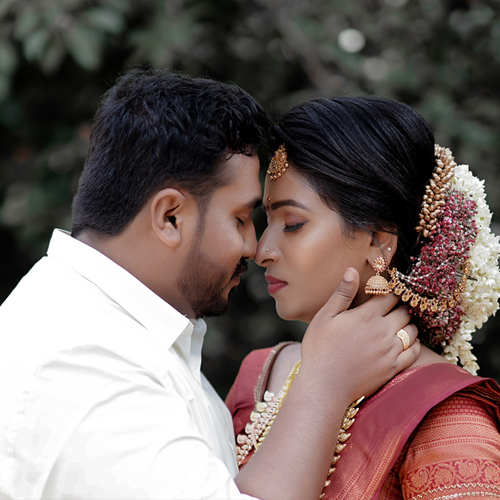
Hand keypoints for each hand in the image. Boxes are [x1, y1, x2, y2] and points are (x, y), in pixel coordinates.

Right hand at [300, 267, 419, 404]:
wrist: (324, 386)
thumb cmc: (320, 349)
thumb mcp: (325, 317)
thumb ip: (342, 293)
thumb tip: (352, 270)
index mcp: (366, 316)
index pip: (390, 296)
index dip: (391, 291)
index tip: (387, 291)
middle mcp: (382, 331)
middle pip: (404, 312)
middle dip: (400, 307)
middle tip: (393, 308)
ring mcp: (390, 351)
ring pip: (412, 331)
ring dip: (408, 325)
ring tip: (398, 324)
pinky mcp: (393, 368)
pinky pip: (414, 352)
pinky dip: (414, 344)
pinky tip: (405, 343)